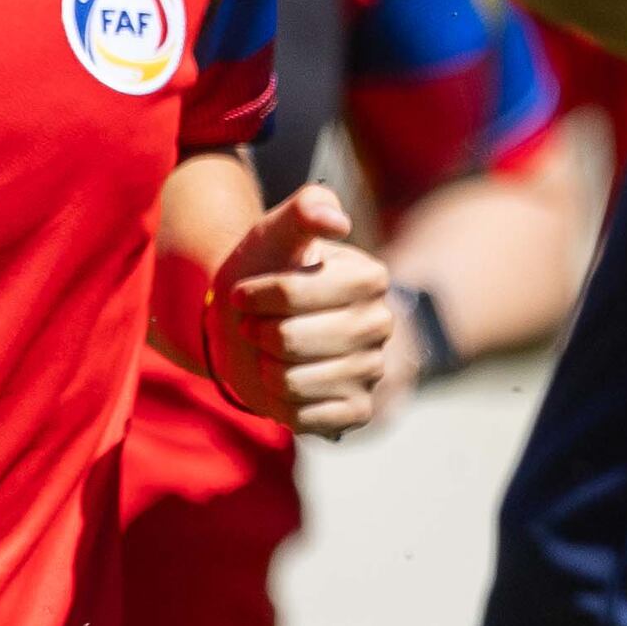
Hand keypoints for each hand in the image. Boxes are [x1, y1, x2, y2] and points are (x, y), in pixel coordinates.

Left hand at [212, 183, 401, 438]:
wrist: (253, 321)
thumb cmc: (265, 271)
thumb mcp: (276, 231)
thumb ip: (306, 208)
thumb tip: (338, 221)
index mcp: (370, 278)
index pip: (295, 294)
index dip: (257, 296)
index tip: (244, 293)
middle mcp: (381, 325)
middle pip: (289, 340)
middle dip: (256, 334)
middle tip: (255, 326)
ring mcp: (373, 369)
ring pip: (292, 381)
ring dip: (263, 368)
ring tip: (269, 353)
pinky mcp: (359, 409)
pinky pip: (307, 417)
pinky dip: (280, 403)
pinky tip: (283, 382)